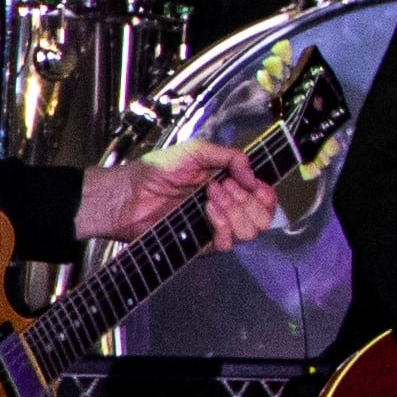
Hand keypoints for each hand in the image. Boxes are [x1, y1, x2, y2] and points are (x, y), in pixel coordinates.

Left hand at [75, 142, 280, 247]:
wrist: (130, 193)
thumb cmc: (157, 171)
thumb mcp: (196, 151)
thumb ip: (231, 157)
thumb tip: (254, 178)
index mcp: (231, 189)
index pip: (265, 200)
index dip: (266, 194)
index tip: (254, 184)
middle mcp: (228, 211)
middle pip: (264, 218)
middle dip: (247, 199)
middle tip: (223, 186)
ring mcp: (216, 229)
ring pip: (250, 232)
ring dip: (234, 210)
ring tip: (210, 196)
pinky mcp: (203, 245)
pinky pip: (228, 243)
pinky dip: (222, 224)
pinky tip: (207, 209)